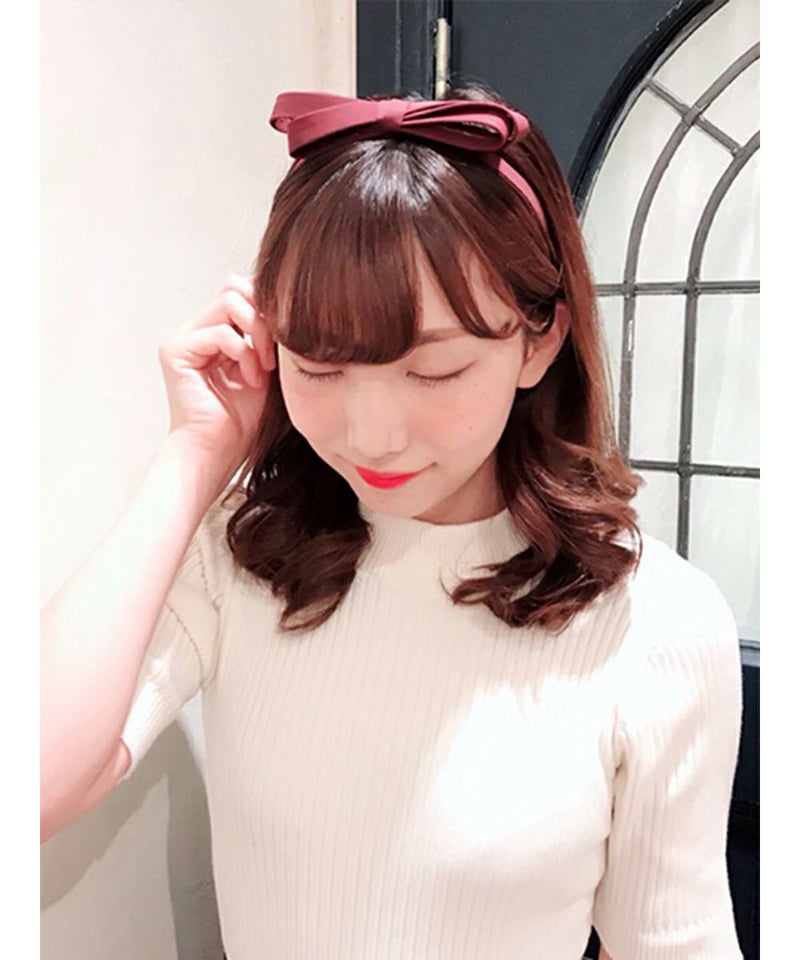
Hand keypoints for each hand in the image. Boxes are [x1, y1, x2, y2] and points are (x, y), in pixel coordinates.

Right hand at [158, 275, 274, 481]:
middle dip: (263, 316)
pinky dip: (244, 353)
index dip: (269, 310)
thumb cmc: (241, 421)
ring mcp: (184, 338)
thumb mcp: (265, 368)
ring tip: (263, 368)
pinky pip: (221, 332)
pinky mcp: (176, 351)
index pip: (243, 292)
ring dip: (256, 334)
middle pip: (235, 287)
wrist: (218, 453)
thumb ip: (269, 336)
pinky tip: (252, 379)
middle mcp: (196, 329)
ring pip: (229, 301)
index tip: (284, 346)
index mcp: (215, 331)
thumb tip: (288, 306)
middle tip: (274, 354)